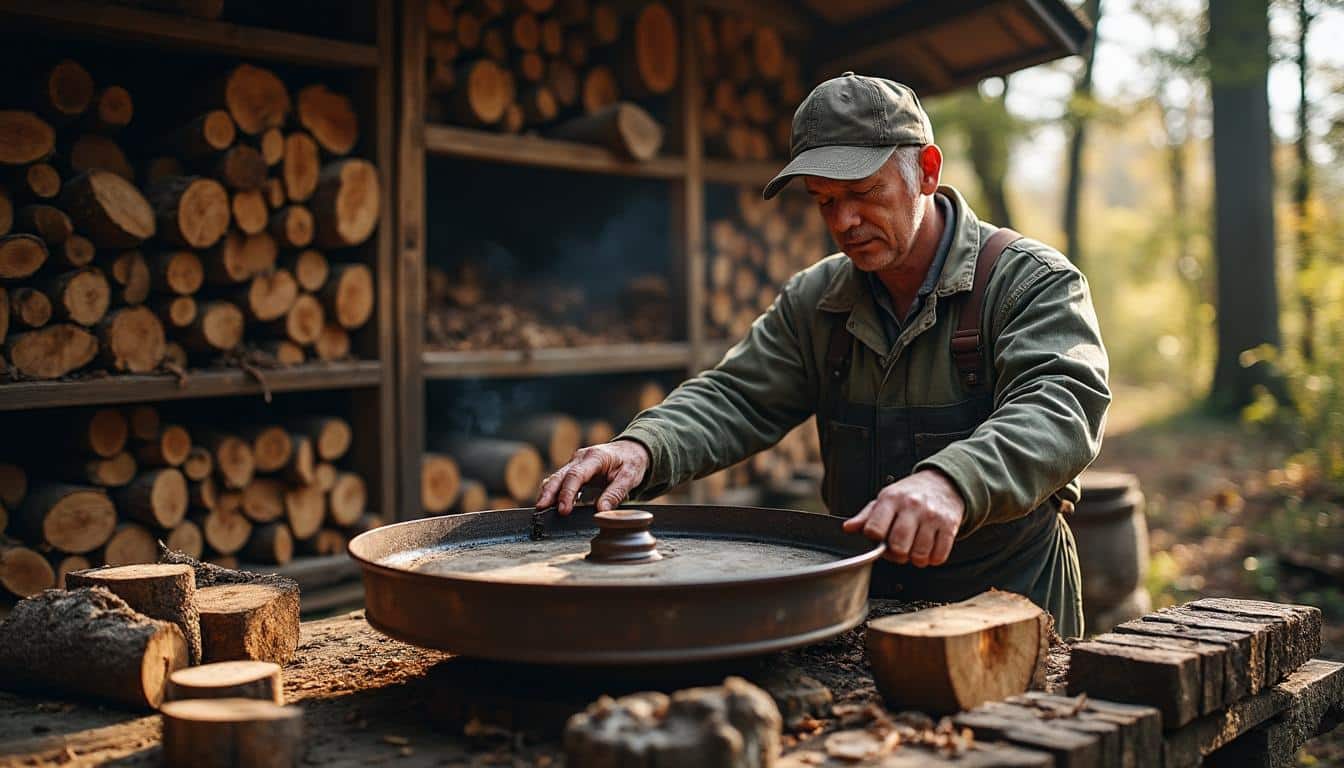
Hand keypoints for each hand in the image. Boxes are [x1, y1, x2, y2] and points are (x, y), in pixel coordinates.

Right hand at [535, 439, 650, 514]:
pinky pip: (560, 480)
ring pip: (556, 477)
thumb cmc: (631, 462)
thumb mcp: (629, 477)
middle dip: (549, 493)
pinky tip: (549, 504)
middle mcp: (581, 457)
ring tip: (540, 509)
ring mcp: (575, 462)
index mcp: (595, 457)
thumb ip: (615, 494)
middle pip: (560, 475)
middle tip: (541, 509)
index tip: (563, 510)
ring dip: (548, 493)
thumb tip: (601, 511)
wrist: (631, 450)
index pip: (576, 475)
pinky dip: (553, 491)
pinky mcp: (573, 469)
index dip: (567, 493)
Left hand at [841, 470, 963, 566]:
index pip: (875, 529)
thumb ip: (866, 516)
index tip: (880, 538)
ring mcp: (932, 516)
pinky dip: (932, 559)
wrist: (943, 483)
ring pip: (919, 555)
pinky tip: (929, 548)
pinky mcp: (949, 525)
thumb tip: (848, 528)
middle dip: (897, 554)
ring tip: (914, 547)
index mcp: (891, 499)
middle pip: (898, 546)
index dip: (875, 540)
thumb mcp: (885, 499)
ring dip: (916, 558)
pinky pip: (938, 556)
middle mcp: (912, 506)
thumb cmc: (910, 494)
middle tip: (899, 548)